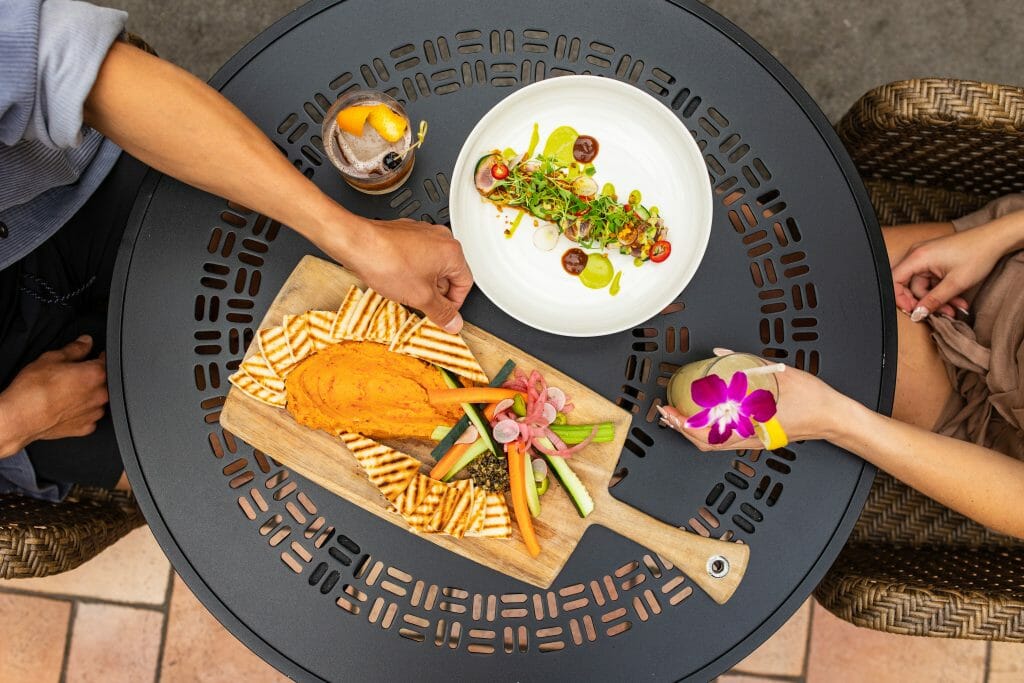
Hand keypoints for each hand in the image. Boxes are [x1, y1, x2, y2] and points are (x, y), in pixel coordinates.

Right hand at [0, 336, 108, 456]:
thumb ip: (74, 349)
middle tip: (75, 376)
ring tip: (67, 393)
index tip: (96, 357)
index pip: (106, 361)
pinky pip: (89, 416)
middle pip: (104, 382)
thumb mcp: (51, 359)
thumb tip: (85, 342)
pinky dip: (82, 412)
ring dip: (88, 395)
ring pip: (98, 400)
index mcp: (94, 374)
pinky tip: (67, 408)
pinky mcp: (85, 427)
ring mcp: (93, 413)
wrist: (21, 417)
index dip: (100, 357)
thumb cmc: (33, 390)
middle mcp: (99, 394)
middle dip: (93, 377)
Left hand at [322, 216, 472, 332]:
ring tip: (406, 291)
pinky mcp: (406, 233)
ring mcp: (423, 233)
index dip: (454, 304)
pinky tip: (397, 278)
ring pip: (432, 266)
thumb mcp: (420, 297)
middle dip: (437, 293)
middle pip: (449, 274)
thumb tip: (453, 323)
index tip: (443, 314)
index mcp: (452, 251)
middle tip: (423, 305)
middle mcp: (440, 238)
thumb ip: (441, 313)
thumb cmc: (385, 261)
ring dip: (423, 283)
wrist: (355, 243)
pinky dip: (411, 270)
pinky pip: (417, 256)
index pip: (465, 284)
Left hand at [657, 352, 844, 451]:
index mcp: (751, 424)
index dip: (684, 423)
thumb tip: (720, 353)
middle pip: (705, 442)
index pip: (707, 431)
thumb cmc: (811, 399)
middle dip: (681, 428)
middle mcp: (749, 437)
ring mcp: (752, 440)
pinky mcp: (757, 439)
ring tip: (678, 416)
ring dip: (693, 431)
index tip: (670, 411)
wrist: (833, 417)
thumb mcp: (776, 372)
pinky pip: (726, 440)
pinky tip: (703, 418)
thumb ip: (745, 363)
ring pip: (714, 443)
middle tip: (666, 412)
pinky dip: (709, 430)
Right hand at [891, 223, 1007, 320]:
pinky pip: (931, 281)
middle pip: (910, 286)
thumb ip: (933, 300)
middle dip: (926, 302)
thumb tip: (918, 313)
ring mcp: (925, 257)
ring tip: (955, 307)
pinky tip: (956, 298)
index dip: (899, 298)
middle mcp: (917, 255)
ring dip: (938, 299)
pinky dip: (942, 291)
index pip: (894, 280)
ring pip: (923, 286)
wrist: (995, 239)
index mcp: (918, 257)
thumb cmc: (977, 254)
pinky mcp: (934, 260)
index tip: (912, 311)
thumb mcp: (955, 283)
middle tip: (941, 313)